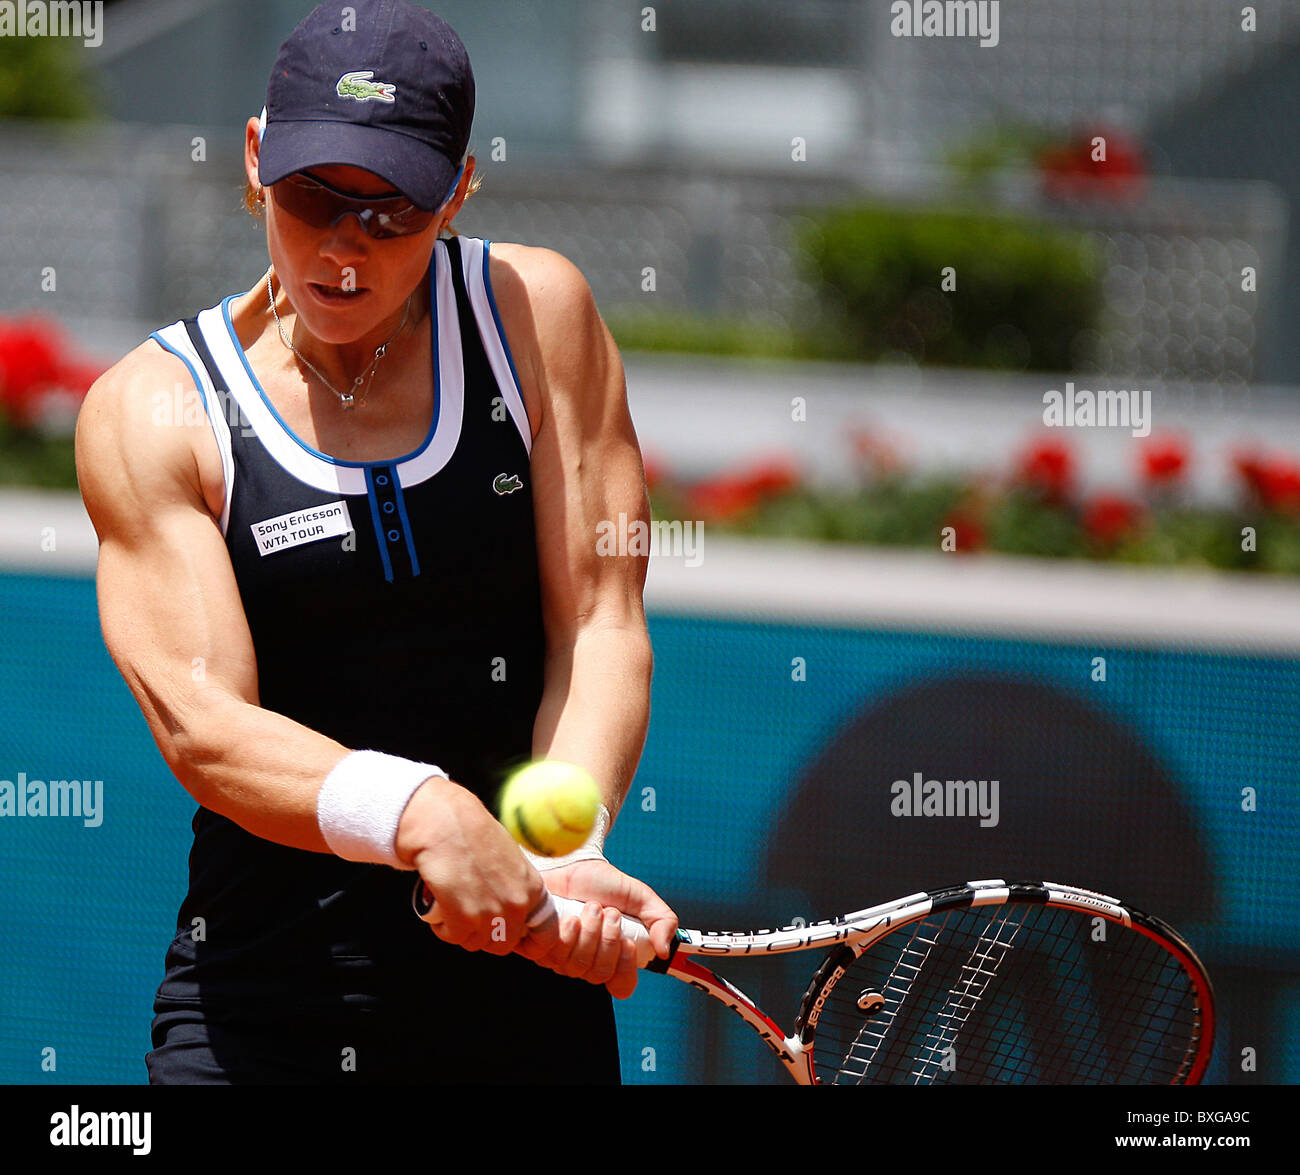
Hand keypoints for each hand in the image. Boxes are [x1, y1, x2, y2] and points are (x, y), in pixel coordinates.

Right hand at [398, 777, 556, 956]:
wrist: (444, 823)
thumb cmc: (472, 834)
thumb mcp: (511, 860)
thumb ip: (516, 888)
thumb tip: (512, 910)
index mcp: (533, 889)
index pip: (544, 935)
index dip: (525, 940)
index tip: (509, 936)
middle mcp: (516, 904)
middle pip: (504, 944)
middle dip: (487, 935)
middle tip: (471, 916)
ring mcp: (491, 914)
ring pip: (477, 943)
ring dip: (462, 930)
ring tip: (453, 906)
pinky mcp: (463, 919)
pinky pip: (454, 938)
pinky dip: (444, 928)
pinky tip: (440, 908)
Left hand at [514, 856, 677, 998]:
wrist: (572, 863)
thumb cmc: (603, 882)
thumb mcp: (641, 898)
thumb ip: (662, 921)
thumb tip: (665, 951)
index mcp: (612, 956)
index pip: (621, 985)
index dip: (625, 970)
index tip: (628, 942)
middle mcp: (587, 962)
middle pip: (599, 975)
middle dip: (607, 942)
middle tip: (609, 913)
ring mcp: (562, 958)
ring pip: (577, 966)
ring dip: (589, 933)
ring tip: (591, 907)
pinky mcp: (540, 947)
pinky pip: (553, 957)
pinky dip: (566, 936)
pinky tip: (571, 918)